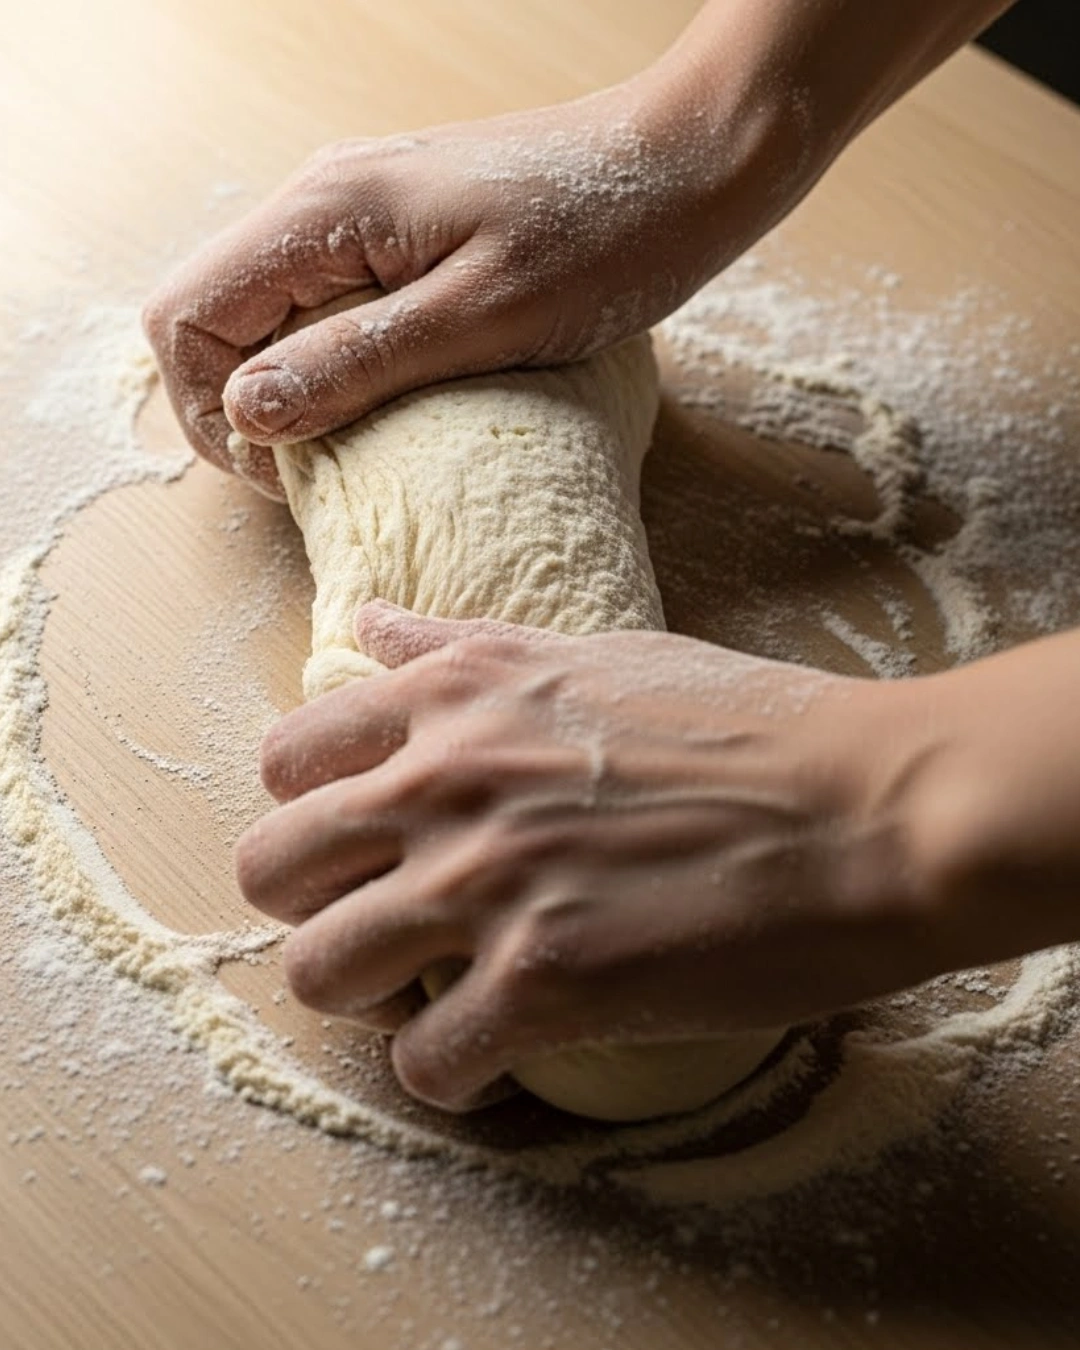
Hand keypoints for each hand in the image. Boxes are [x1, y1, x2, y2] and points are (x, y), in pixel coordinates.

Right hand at [141, 57, 811, 498]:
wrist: (688, 166)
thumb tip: (246, 412)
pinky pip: (322, 303)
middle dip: (239, 406)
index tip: (287, 475)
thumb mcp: (481, 319)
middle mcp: (322, 200)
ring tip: (353, 446)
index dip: (210, 412)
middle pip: (211, 313)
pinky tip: (387, 397)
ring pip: (264, 312)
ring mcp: (359, 212)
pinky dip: (329, 361)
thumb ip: (355, 362)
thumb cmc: (602, 239)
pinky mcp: (398, 231)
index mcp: (325, 215)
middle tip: (316, 473)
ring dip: (285, 387)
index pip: (186, 316)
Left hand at [235, 602, 951, 1111]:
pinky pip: (425, 1065)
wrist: (872, 806)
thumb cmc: (750, 723)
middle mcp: (449, 783)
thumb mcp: (593, 653)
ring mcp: (490, 884)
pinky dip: (451, 1072)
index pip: (283, 760)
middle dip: (314, 910)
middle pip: (271, 871)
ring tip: (434, 994)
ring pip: (321, 973)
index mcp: (456, 697)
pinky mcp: (547, 982)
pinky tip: (501, 1050)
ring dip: (366, 998)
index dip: (310, 814)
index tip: (365, 846)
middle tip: (386, 927)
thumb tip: (370, 625)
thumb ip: (464, 648)